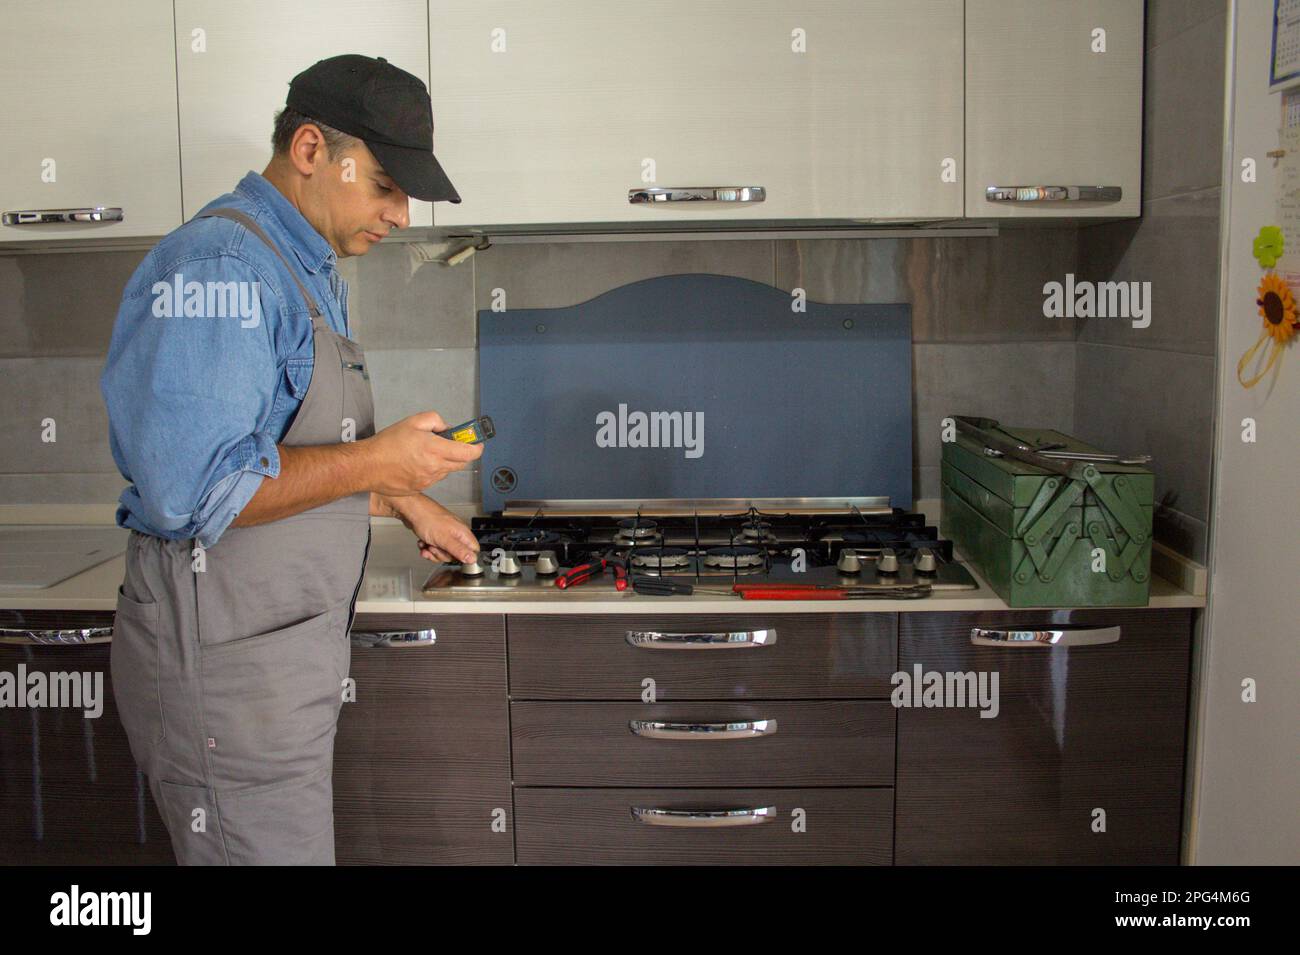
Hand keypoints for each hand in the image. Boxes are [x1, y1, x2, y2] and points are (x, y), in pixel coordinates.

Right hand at [362, 410, 482, 496]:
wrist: (368, 466)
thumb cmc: (388, 444)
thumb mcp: (413, 421)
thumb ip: (435, 420)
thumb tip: (446, 429)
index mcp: (436, 450)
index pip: (469, 453)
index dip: (477, 448)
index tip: (476, 443)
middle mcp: (435, 468)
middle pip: (461, 463)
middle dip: (461, 453)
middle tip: (450, 444)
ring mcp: (429, 480)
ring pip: (446, 471)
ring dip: (444, 462)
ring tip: (425, 453)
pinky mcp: (421, 488)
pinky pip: (433, 478)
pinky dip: (431, 470)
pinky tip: (416, 463)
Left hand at [385, 494, 479, 563]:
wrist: (411, 510)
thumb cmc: (427, 518)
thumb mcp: (444, 539)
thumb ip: (459, 550)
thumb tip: (473, 559)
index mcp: (462, 533)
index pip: (473, 551)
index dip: (464, 557)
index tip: (452, 557)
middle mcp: (456, 533)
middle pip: (456, 555)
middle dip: (442, 555)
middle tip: (435, 547)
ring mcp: (445, 534)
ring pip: (443, 552)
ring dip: (433, 552)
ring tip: (427, 545)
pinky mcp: (436, 535)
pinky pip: (435, 548)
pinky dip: (427, 548)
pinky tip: (423, 543)